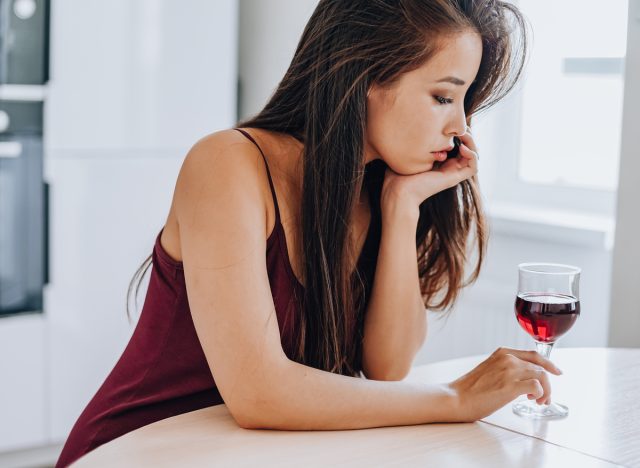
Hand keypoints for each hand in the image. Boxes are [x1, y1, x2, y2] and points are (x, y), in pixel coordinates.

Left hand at [380, 128, 478, 219]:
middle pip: (467, 148)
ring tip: (463, 134)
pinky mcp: (454, 179)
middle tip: (459, 126)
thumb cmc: (396, 175)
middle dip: (466, 134)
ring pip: (473, 156)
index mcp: (437, 161)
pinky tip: (461, 148)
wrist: (398, 191)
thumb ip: (415, 142)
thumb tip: (413, 127)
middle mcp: (447, 167)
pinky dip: (472, 156)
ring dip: (472, 143)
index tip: (449, 123)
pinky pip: (473, 167)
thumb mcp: (407, 152)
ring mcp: (451, 173)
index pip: (455, 144)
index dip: (456, 133)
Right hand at [447, 347, 562, 422]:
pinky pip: (537, 387)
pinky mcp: (510, 386)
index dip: (548, 364)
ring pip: (542, 377)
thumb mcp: (489, 370)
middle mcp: (507, 359)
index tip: (556, 371)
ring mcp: (509, 372)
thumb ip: (505, 369)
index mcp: (502, 353)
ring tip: (539, 401)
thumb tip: (522, 380)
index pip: (533, 355)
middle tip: (544, 398)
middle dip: (548, 384)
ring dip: (546, 391)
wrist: (456, 398)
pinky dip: (539, 394)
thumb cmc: (470, 389)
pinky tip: (531, 400)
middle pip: (540, 367)